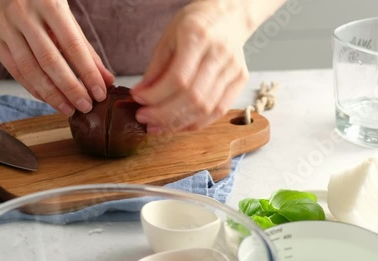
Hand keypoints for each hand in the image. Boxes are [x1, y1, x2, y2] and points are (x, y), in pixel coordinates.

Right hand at [0, 0, 114, 115]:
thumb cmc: (43, 7)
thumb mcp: (67, 20)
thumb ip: (86, 49)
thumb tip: (106, 80)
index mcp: (49, 3)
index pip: (72, 44)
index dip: (87, 72)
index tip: (99, 93)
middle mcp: (24, 13)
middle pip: (49, 60)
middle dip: (70, 88)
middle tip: (86, 107)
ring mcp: (5, 27)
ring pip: (30, 69)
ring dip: (52, 94)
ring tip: (69, 109)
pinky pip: (16, 72)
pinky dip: (35, 89)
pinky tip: (50, 100)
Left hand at [131, 0, 250, 134]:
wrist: (227, 16)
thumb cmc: (194, 24)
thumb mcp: (168, 38)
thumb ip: (155, 68)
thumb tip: (139, 96)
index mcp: (198, 37)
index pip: (178, 78)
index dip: (156, 95)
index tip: (138, 100)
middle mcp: (219, 54)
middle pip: (193, 97)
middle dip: (164, 114)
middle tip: (144, 119)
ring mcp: (233, 69)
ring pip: (205, 108)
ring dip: (178, 123)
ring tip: (157, 126)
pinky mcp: (240, 81)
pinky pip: (218, 111)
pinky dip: (196, 123)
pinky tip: (178, 125)